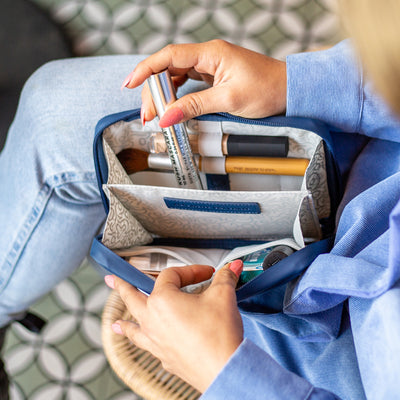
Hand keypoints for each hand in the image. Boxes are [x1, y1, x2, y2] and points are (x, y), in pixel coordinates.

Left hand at [104, 259, 243, 392]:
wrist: (224, 368)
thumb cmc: (218, 335)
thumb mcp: (223, 296)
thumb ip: (224, 277)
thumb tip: (232, 266)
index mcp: (163, 300)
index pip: (172, 275)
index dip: (191, 271)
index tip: (208, 273)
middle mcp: (153, 320)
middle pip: (132, 298)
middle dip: (122, 286)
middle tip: (111, 279)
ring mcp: (155, 341)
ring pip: (133, 327)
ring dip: (125, 322)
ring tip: (115, 323)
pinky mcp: (164, 357)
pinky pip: (145, 346)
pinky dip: (140, 343)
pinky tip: (142, 344)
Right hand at [122, 40, 286, 126]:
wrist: (288, 91)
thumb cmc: (267, 89)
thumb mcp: (228, 99)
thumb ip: (195, 107)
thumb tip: (168, 117)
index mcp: (211, 54)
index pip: (169, 56)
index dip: (146, 69)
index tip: (129, 82)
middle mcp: (208, 56)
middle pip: (168, 68)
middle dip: (154, 90)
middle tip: (148, 114)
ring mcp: (210, 66)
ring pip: (176, 76)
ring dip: (164, 95)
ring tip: (156, 114)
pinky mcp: (214, 77)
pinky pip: (188, 83)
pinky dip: (177, 96)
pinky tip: (172, 108)